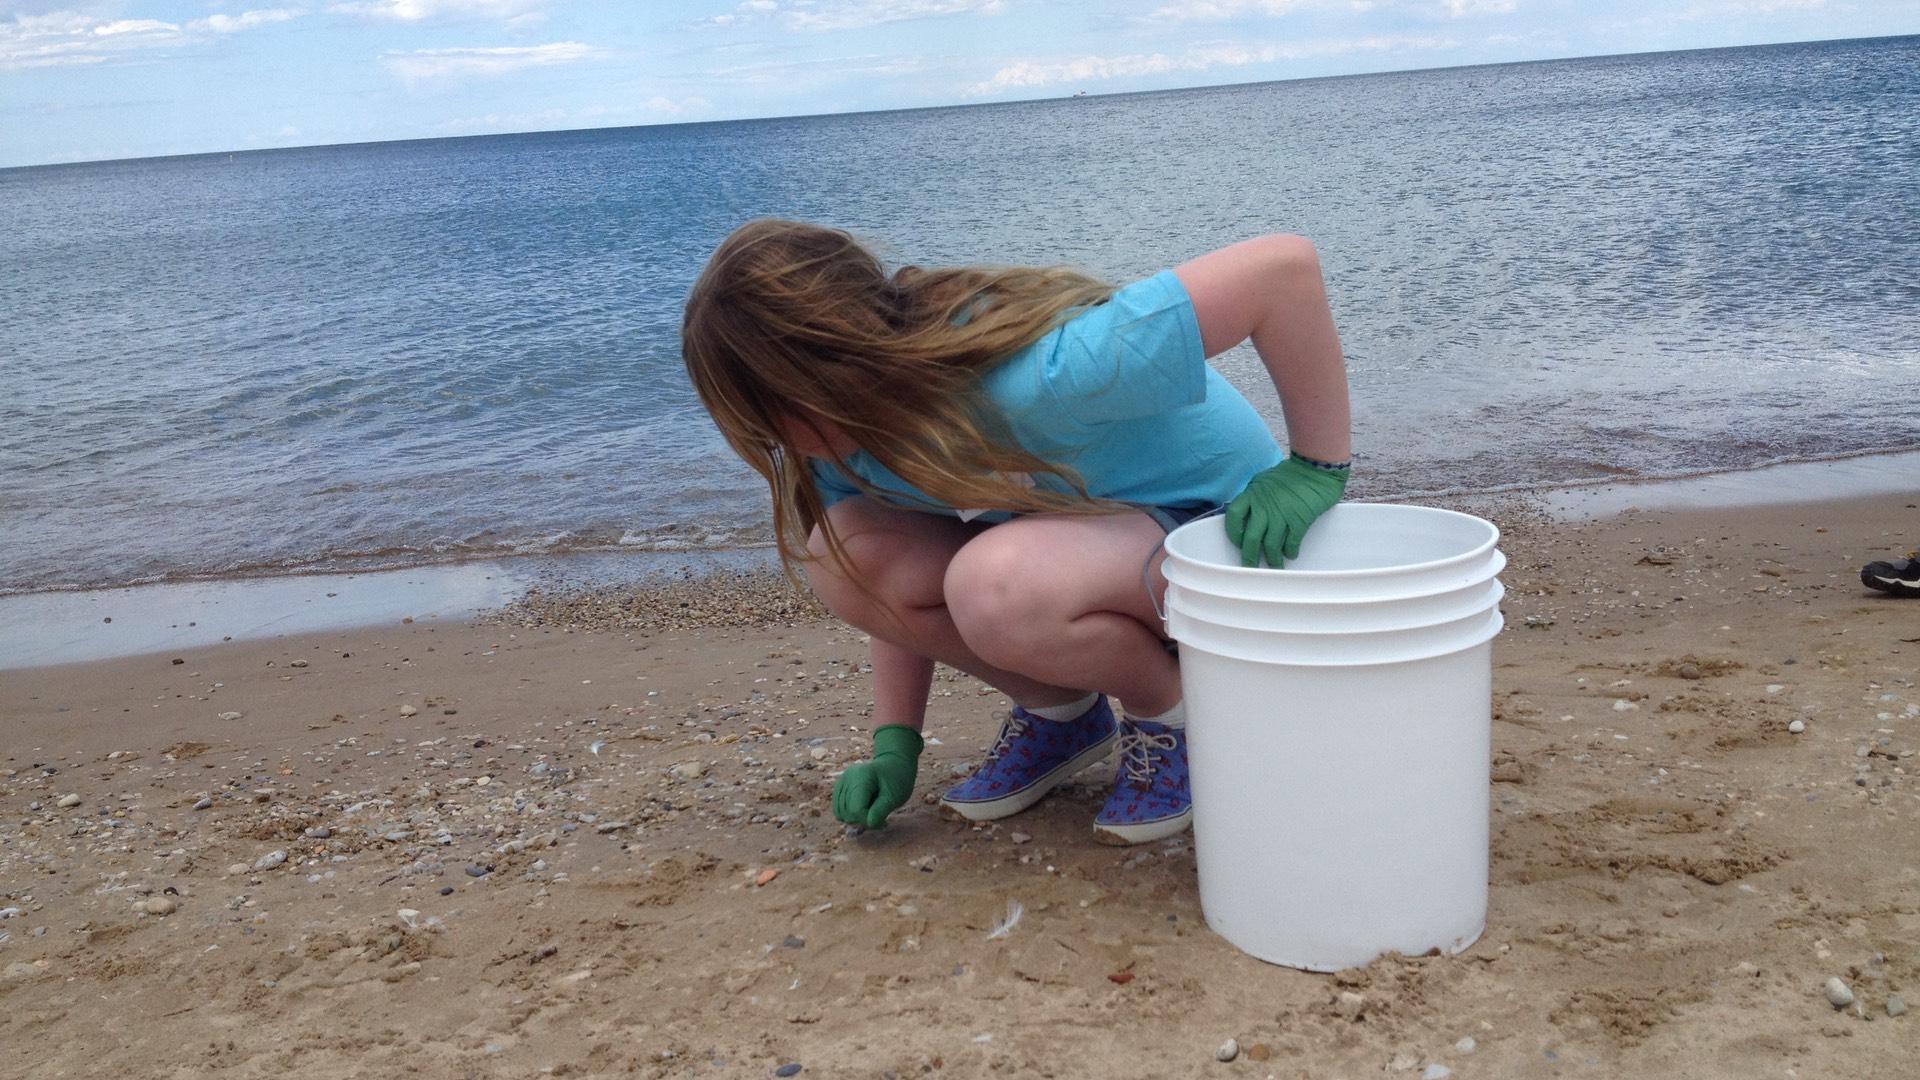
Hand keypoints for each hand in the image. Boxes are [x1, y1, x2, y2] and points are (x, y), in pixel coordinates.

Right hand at [832, 725, 923, 828]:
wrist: (893, 764)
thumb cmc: (897, 779)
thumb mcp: (895, 796)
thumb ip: (881, 810)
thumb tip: (869, 823)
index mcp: (860, 777)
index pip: (856, 810)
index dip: (868, 820)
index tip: (884, 820)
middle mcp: (846, 778)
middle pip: (847, 813)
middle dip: (863, 820)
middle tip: (879, 815)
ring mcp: (841, 782)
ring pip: (840, 814)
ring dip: (856, 818)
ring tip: (871, 810)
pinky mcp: (839, 788)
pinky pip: (838, 810)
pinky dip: (850, 815)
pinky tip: (864, 809)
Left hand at [1224, 454, 1348, 567]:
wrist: (1316, 467)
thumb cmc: (1292, 473)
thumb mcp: (1264, 480)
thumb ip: (1255, 496)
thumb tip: (1249, 513)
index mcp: (1252, 494)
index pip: (1233, 517)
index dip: (1233, 533)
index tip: (1238, 542)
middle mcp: (1264, 506)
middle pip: (1250, 538)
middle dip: (1249, 556)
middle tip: (1250, 566)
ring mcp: (1281, 514)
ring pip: (1270, 545)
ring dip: (1272, 559)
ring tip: (1274, 565)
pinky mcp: (1299, 520)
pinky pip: (1291, 543)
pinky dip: (1290, 552)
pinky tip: (1290, 555)